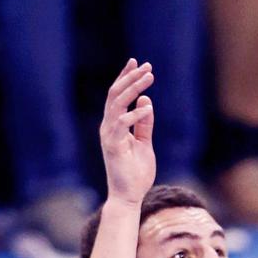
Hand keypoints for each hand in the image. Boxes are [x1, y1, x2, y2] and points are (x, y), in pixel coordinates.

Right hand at [100, 59, 155, 204]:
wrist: (130, 195)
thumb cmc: (136, 171)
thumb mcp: (144, 142)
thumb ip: (144, 123)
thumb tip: (145, 101)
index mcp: (115, 125)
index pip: (118, 96)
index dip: (126, 78)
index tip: (137, 62)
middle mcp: (108, 127)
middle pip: (115, 95)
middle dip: (130, 78)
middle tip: (146, 65)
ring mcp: (109, 136)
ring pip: (116, 105)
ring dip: (133, 89)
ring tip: (149, 77)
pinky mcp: (112, 146)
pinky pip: (121, 125)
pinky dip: (134, 114)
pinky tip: (146, 106)